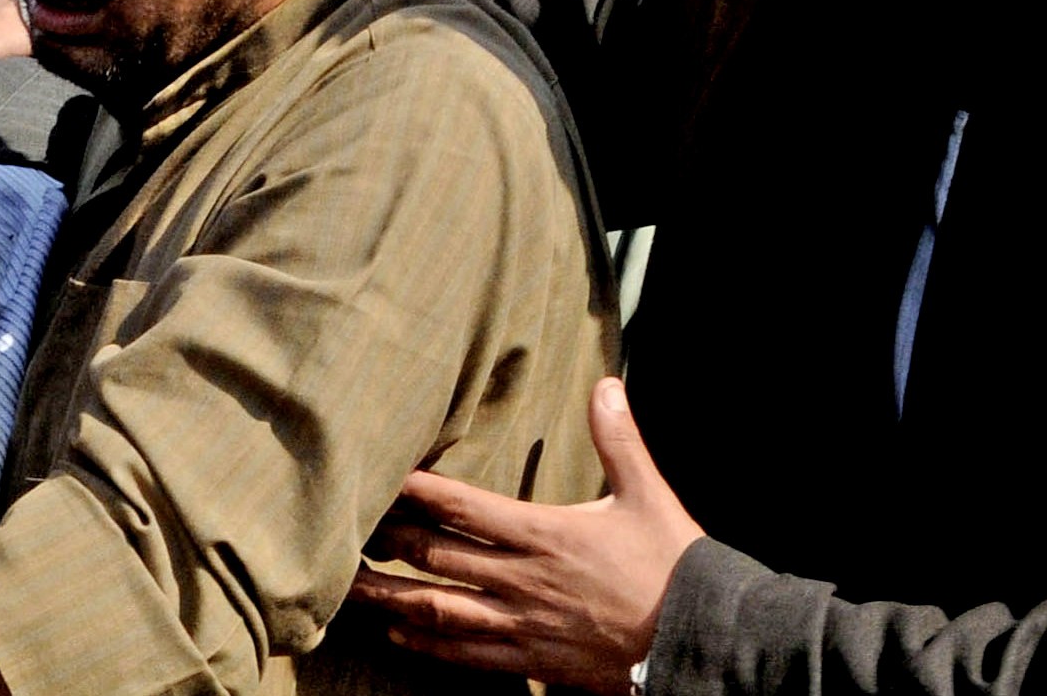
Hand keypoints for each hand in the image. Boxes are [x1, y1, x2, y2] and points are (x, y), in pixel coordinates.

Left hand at [348, 378, 702, 690]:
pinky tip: (401, 635)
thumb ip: (619, 439)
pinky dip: (429, 646)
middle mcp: (522, 580)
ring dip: (391, 598)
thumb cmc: (675, 567)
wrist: (700, 642)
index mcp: (544, 535)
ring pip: (440, 611)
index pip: (462, 507)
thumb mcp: (648, 495)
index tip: (379, 479)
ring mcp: (523, 624)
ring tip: (350, 590)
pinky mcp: (532, 661)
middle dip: (389, 542)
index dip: (415, 492)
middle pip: (436, 557)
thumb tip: (606, 385)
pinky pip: (468, 655)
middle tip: (347, 530)